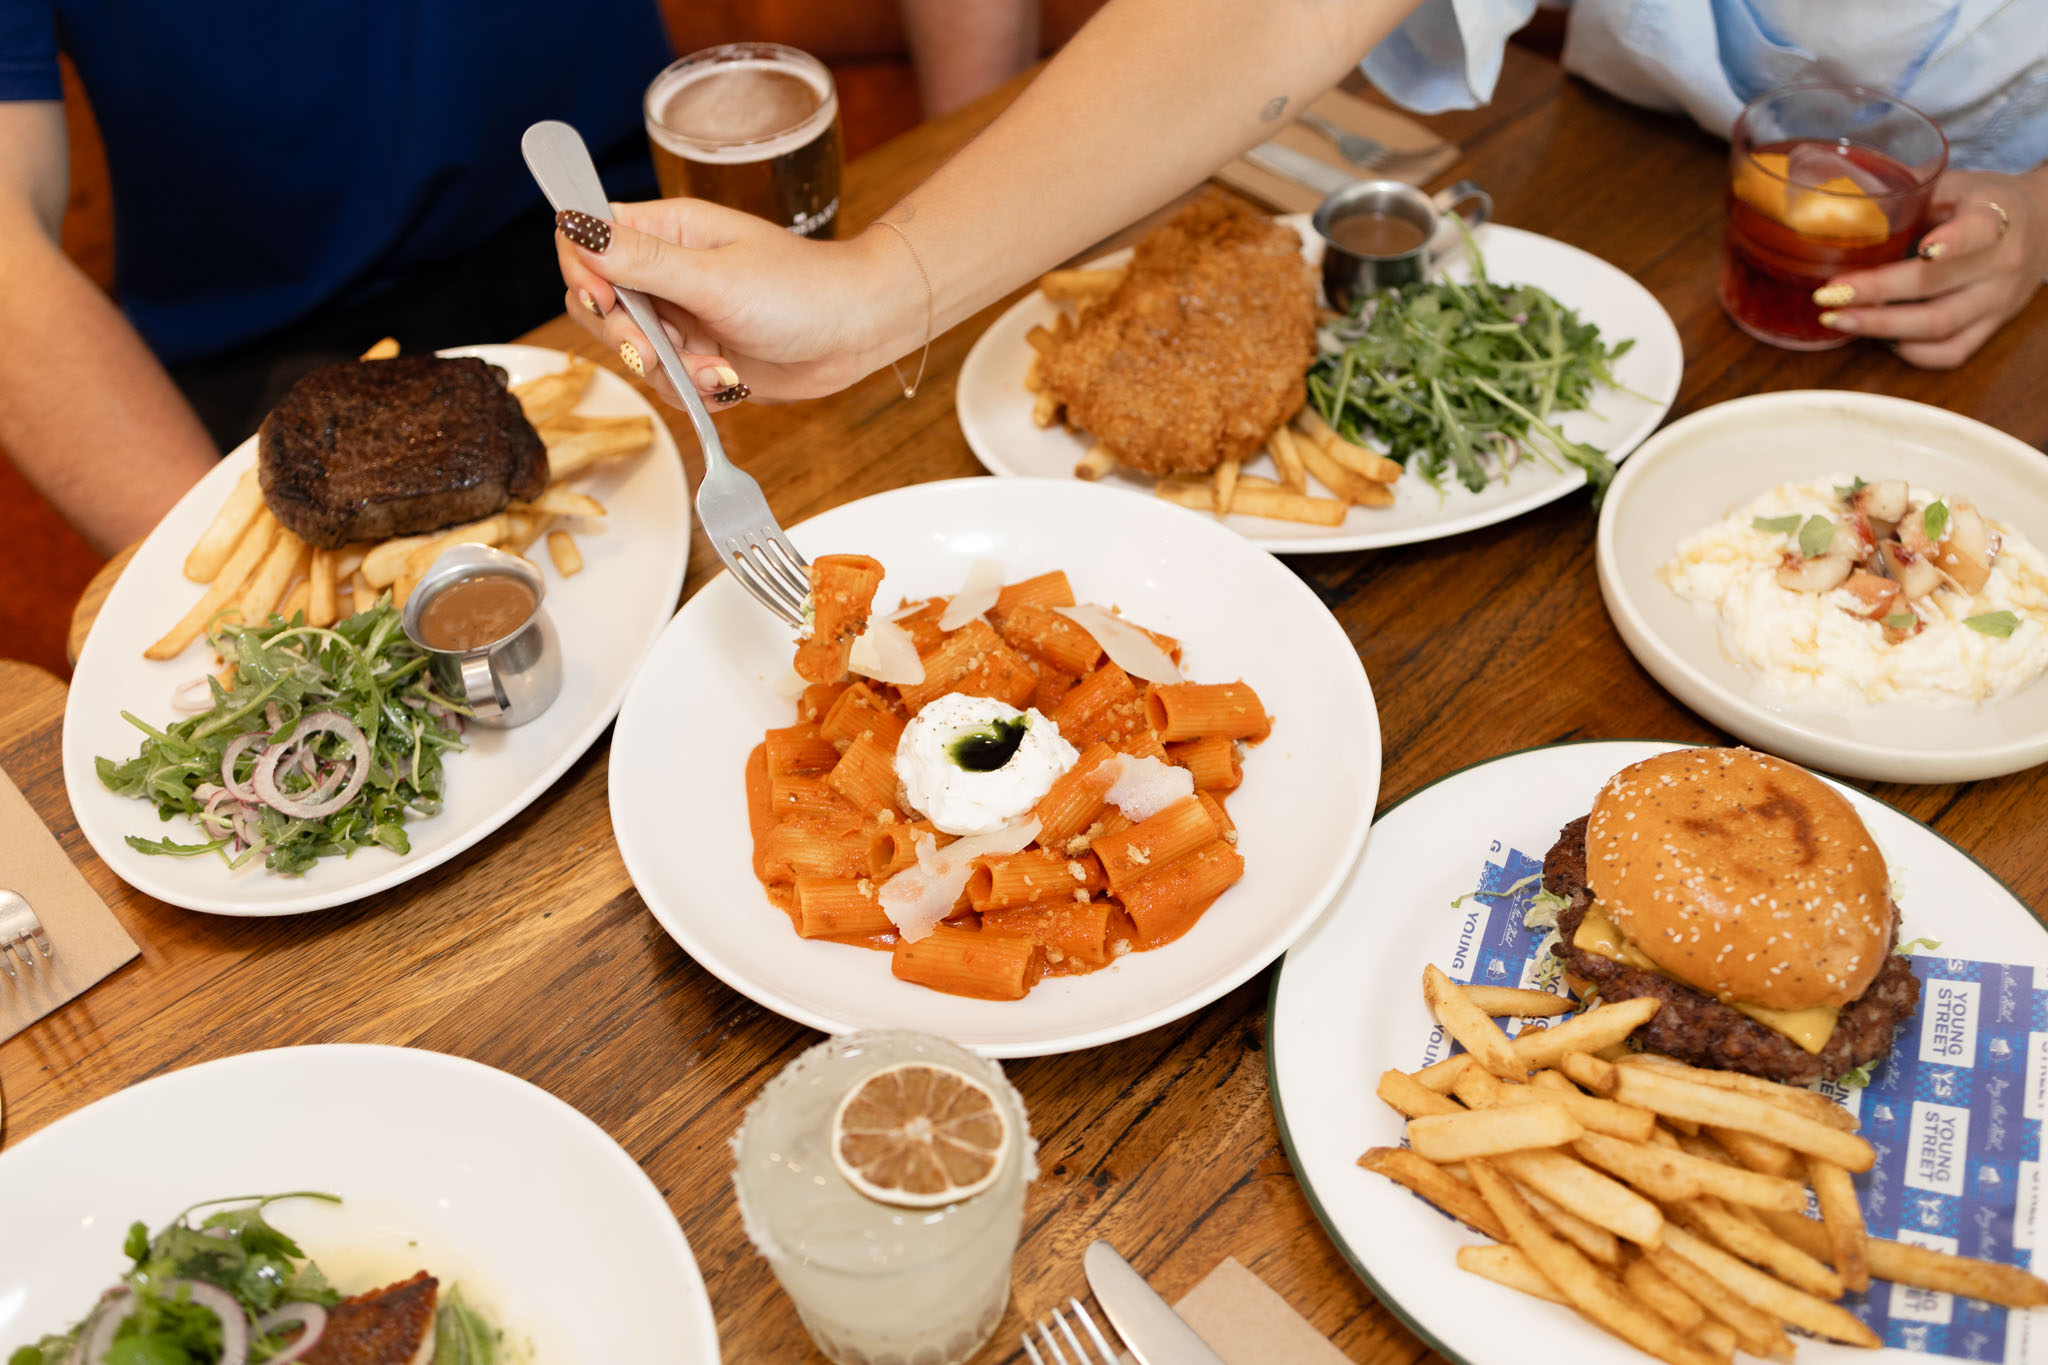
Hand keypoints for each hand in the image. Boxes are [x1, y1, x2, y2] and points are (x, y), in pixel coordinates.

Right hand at [554, 200, 918, 405]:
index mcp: (665, 231)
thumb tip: (572, 224)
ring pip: (634, 352)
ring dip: (673, 373)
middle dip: (628, 338)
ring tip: (722, 371)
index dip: (582, 273)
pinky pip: (668, 382)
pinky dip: (696, 391)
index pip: (585, 238)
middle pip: (598, 306)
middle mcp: (666, 271)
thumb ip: (641, 260)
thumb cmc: (803, 290)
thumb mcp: (714, 277)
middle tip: (666, 352)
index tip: (608, 304)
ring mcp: (683, 316)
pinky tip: (732, 382)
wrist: (858, 332)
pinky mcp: (702, 356)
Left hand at [1815, 167, 2047, 368]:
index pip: (1978, 231)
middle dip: (1877, 292)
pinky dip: (1913, 353)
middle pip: (1937, 286)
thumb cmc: (1983, 202)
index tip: (1924, 248)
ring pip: (1939, 326)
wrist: (2042, 225)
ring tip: (1838, 319)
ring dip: (1882, 326)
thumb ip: (1911, 193)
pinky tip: (1880, 340)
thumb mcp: (1956, 184)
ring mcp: (1998, 300)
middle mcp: (2001, 263)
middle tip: (1830, 295)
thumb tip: (1844, 204)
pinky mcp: (1993, 327)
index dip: (1952, 241)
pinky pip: (1953, 352)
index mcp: (1995, 217)